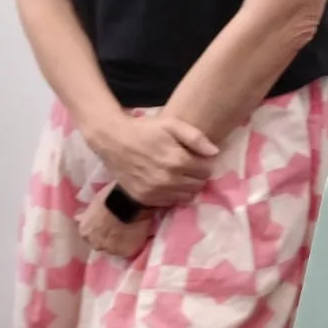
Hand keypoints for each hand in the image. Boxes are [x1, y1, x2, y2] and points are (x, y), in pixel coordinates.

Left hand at [78, 187, 154, 258]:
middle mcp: (95, 244)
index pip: (88, 237)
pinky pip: (130, 250)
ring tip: (130, 230)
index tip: (106, 226)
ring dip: (121, 243)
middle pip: (101, 245)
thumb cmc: (111, 196)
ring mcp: (111, 249)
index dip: (98, 231)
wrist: (130, 199)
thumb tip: (78, 218)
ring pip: (116, 249)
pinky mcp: (127, 252)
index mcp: (85, 231)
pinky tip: (138, 233)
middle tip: (119, 228)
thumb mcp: (94, 203)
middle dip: (108, 239)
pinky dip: (134, 243)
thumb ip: (87, 215)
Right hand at [88, 114, 217, 206]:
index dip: (204, 162)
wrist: (113, 141)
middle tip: (186, 165)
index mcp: (177, 160)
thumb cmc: (144, 130)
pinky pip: (170, 202)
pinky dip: (172, 194)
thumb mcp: (171, 124)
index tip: (195, 157)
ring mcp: (156, 192)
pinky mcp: (145, 199)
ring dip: (187, 186)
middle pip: (198, 185)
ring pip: (187, 196)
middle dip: (197, 175)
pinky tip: (165, 182)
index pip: (206, 170)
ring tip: (177, 174)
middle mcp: (168, 180)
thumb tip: (215, 153)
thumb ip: (195, 137)